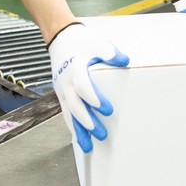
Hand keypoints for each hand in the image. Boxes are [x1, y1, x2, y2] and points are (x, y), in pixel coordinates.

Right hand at [47, 22, 128, 152]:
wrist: (60, 38)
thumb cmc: (80, 41)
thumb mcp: (97, 42)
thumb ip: (110, 53)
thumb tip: (125, 61)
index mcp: (75, 68)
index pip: (84, 88)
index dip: (95, 100)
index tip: (108, 109)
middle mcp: (66, 82)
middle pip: (75, 106)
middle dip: (88, 122)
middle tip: (101, 134)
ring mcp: (62, 89)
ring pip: (69, 114)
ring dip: (78, 131)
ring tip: (88, 147)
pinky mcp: (62, 93)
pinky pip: (66, 112)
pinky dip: (73, 126)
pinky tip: (80, 137)